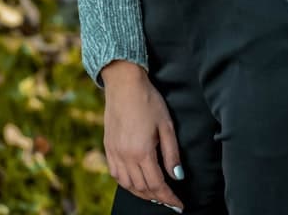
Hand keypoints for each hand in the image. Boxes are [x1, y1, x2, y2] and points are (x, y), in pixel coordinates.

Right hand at [102, 61, 184, 210]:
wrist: (124, 84)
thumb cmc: (148, 100)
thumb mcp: (166, 125)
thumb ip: (172, 153)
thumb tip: (177, 176)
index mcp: (142, 152)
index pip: (157, 185)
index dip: (169, 197)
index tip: (179, 204)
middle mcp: (125, 157)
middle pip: (142, 188)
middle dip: (157, 198)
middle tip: (170, 200)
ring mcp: (114, 153)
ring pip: (128, 185)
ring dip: (142, 193)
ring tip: (155, 194)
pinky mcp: (108, 148)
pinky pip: (116, 175)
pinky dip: (127, 184)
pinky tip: (136, 182)